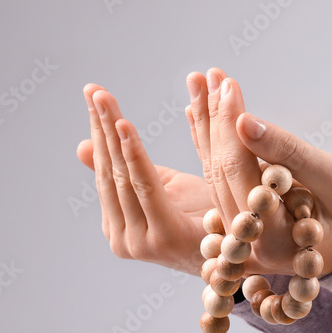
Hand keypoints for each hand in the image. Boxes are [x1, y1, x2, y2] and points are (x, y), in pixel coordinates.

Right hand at [77, 83, 212, 275]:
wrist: (249, 242)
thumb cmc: (208, 216)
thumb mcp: (163, 187)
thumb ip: (129, 168)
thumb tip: (82, 146)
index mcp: (119, 227)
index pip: (105, 171)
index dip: (99, 131)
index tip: (92, 94)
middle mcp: (124, 240)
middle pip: (110, 171)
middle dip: (102, 127)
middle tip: (93, 90)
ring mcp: (142, 242)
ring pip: (123, 175)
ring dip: (112, 133)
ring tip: (104, 99)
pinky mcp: (165, 237)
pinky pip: (146, 185)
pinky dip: (134, 155)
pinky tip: (125, 126)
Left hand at [186, 68, 331, 277]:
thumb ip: (287, 152)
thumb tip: (244, 121)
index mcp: (274, 238)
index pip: (238, 171)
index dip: (229, 125)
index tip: (228, 83)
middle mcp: (250, 243)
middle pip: (219, 173)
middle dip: (213, 120)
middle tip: (206, 75)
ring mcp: (243, 238)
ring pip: (214, 176)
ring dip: (207, 128)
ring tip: (200, 84)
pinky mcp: (244, 224)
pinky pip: (221, 182)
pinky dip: (212, 147)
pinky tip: (198, 115)